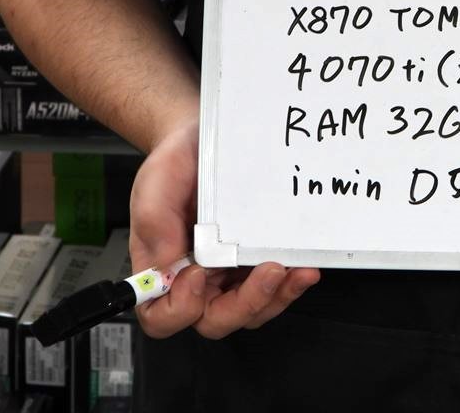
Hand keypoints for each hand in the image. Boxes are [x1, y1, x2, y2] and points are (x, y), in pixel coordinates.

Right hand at [129, 115, 320, 338]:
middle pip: (216, 319)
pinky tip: (304, 265)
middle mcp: (198, 278)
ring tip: (298, 271)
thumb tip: (165, 265)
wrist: (203, 140)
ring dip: (276, 296)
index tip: (197, 275)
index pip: (162, 317)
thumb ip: (154, 219)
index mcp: (163, 268)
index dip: (180, 309)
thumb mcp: (157, 181)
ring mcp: (231, 272)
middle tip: (269, 272)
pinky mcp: (257, 259)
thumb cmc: (176, 164)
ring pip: (252, 309)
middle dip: (246, 304)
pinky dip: (291, 282)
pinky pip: (275, 286)